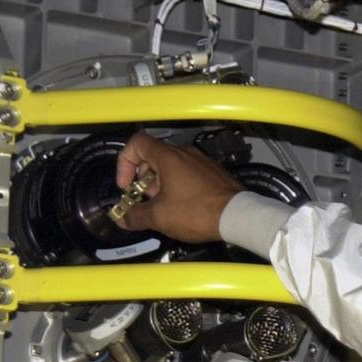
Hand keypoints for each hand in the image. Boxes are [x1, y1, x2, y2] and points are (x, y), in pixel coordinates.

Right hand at [114, 132, 244, 241]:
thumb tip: (123, 218)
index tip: (127, 184)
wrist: (238, 217)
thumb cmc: (199, 212)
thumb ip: (136, 215)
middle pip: (154, 157)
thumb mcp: (159, 217)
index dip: (125, 162)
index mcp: (169, 157)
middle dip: (144, 179)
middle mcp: (186, 154)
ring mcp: (203, 163)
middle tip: (146, 200)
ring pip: (173, 167)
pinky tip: (184, 207)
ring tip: (165, 207)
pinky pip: (190, 174)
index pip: (137, 143)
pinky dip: (180, 187)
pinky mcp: (215, 174)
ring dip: (162, 185)